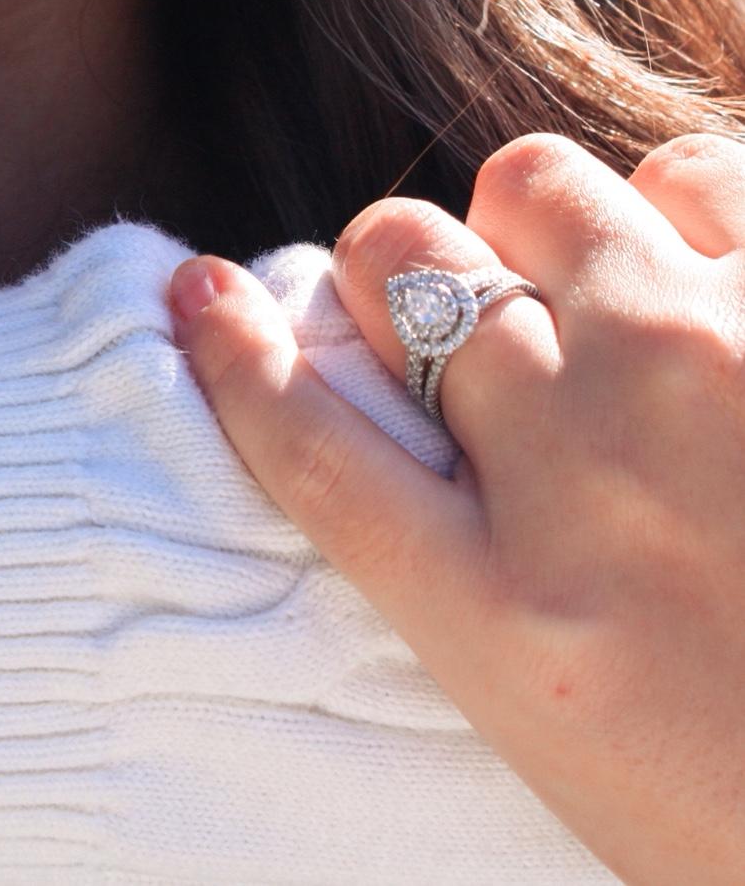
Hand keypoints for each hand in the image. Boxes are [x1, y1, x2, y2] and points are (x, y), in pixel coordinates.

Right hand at [167, 132, 744, 885]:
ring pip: (527, 183)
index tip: (198, 290)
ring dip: (523, 221)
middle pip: (401, 267)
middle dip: (396, 266)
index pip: (306, 444)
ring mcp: (717, 372)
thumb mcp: (564, 721)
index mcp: (507, 619)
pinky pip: (690, 170)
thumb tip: (404, 408)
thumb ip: (460, 571)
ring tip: (582, 280)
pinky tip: (701, 264)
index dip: (232, 350)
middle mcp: (593, 475)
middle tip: (455, 316)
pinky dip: (677, 202)